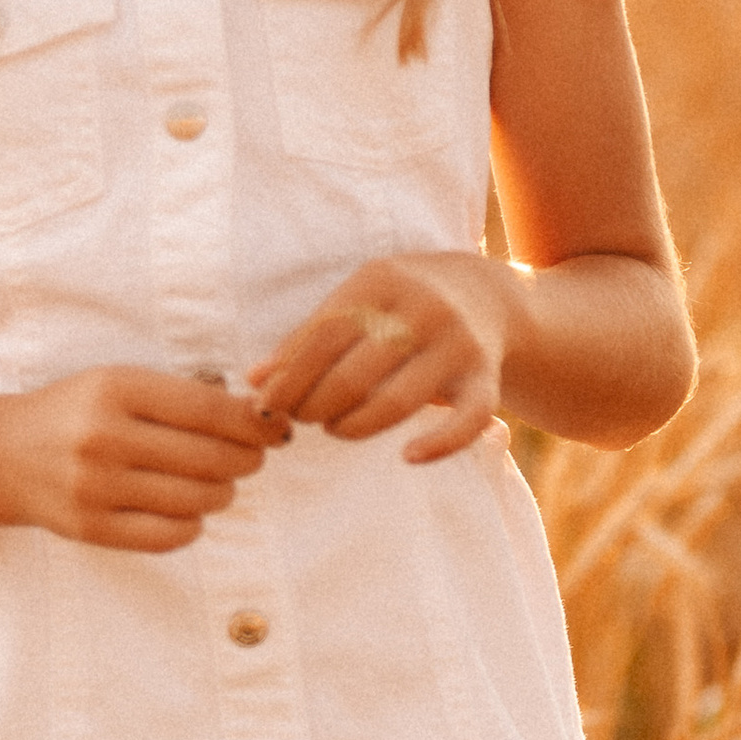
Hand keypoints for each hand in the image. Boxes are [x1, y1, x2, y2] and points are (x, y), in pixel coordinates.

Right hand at [0, 366, 283, 553]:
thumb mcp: (120, 383)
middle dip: (247, 460)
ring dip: (222, 493)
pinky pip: (168, 536)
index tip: (275, 428)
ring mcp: (95, 487)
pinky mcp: (89, 528)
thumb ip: (183, 396)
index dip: (254, 422)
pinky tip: (188, 510)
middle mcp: (104, 437)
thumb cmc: (78, 412)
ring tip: (219, 483)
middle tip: (252, 458)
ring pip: (196, 500)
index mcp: (116, 388)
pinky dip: (192, 525)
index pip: (207, 409)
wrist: (3, 455)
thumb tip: (261, 419)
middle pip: (209, 458)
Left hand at [247, 255, 508, 464]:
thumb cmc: (400, 303)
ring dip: (354, 426)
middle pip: (354, 372)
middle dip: (315, 406)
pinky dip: (438, 445)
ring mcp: (457, 344)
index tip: (268, 404)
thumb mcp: (358, 299)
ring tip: (335, 428)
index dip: (289, 377)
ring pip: (396, 401)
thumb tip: (254, 380)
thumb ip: (309, 336)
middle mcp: (422, 309)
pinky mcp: (485, 378)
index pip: (323, 336)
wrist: (485, 294)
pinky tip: (407, 457)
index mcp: (381, 282)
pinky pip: (466, 421)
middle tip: (300, 419)